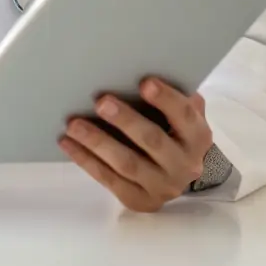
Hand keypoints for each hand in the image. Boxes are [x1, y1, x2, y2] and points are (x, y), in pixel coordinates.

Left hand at [59, 78, 212, 212]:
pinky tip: (68, 143)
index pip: (184, 116)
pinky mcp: (139, 200)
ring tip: (74, 124)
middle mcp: (185, 165)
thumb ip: (172, 94)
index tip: (145, 82)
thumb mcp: (181, 112)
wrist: (176, 173)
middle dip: (126, 120)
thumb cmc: (172, 129)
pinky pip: (109, 180)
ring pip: (127, 164)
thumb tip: (140, 66)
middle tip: (101, 101)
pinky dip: (86, 160)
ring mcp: (162, 187)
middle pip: (153, 141)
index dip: (166, 99)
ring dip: (98, 142)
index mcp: (198, 136)